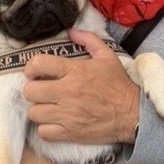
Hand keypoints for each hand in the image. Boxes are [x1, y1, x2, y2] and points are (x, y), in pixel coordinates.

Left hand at [23, 28, 139, 144]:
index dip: (31, 67)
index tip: (35, 72)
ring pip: (34, 113)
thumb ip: (88, 40)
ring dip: (39, 110)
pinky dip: (45, 128)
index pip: (38, 64)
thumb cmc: (119, 85)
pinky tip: (54, 122)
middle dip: (33, 89)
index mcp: (75, 71)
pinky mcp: (70, 133)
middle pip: (30, 91)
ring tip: (48, 107)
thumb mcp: (107, 56)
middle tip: (41, 90)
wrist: (133, 114)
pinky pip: (43, 132)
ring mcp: (67, 114)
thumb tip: (71, 31)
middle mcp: (67, 92)